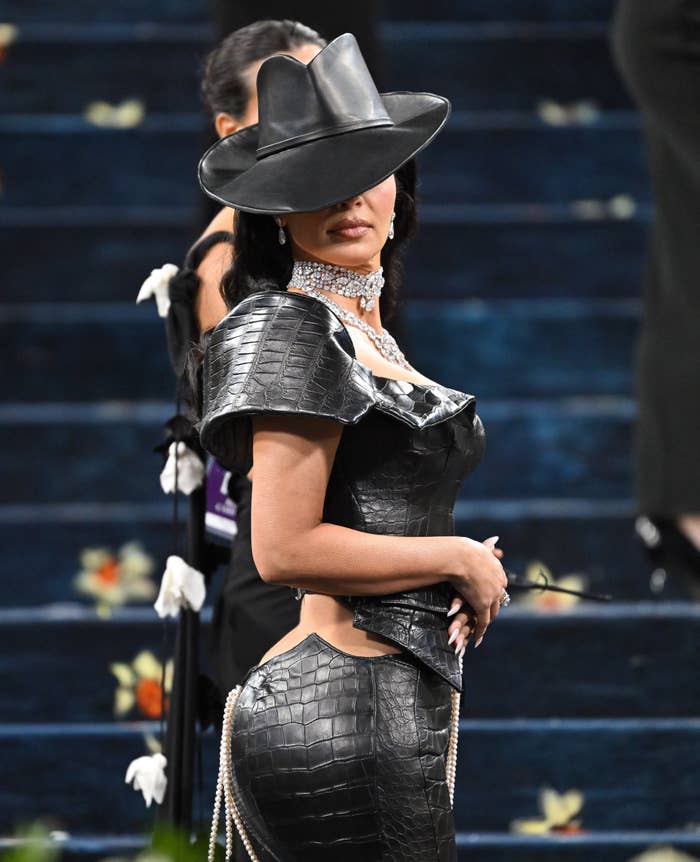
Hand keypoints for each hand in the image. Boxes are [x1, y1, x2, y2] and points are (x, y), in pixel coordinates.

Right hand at [447, 535, 507, 649]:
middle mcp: (498, 584)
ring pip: (491, 613)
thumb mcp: (481, 547)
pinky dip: (480, 631)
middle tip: (487, 615)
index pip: (499, 585)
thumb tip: (496, 539)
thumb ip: (489, 546)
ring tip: (481, 628)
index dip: (494, 592)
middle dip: (493, 608)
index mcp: (498, 570)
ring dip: (485, 621)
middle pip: (498, 601)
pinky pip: (482, 622)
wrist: (461, 556)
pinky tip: (477, 639)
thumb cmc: (466, 550)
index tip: (491, 597)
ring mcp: (492, 596)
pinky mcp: (482, 605)